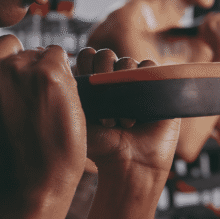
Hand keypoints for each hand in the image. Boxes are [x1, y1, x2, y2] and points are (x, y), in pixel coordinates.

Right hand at [0, 35, 86, 199]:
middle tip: (21, 99)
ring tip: (39, 105)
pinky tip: (55, 100)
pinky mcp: (48, 75)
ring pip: (34, 51)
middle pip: (7, 45)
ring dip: (38, 72)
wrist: (30, 185)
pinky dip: (61, 74)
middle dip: (16, 65)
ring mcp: (17, 70)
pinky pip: (57, 55)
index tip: (1, 92)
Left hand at [74, 48, 179, 185]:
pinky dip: (145, 81)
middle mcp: (114, 79)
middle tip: (103, 103)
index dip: (85, 65)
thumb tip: (61, 73)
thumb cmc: (101, 146)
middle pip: (106, 54)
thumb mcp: (78, 120)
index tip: (85, 85)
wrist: (129, 164)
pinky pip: (151, 68)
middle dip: (102, 73)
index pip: (87, 56)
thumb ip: (69, 95)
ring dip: (123, 85)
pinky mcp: (158, 86)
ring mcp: (136, 81)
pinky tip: (141, 108)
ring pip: (127, 61)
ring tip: (121, 117)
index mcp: (93, 82)